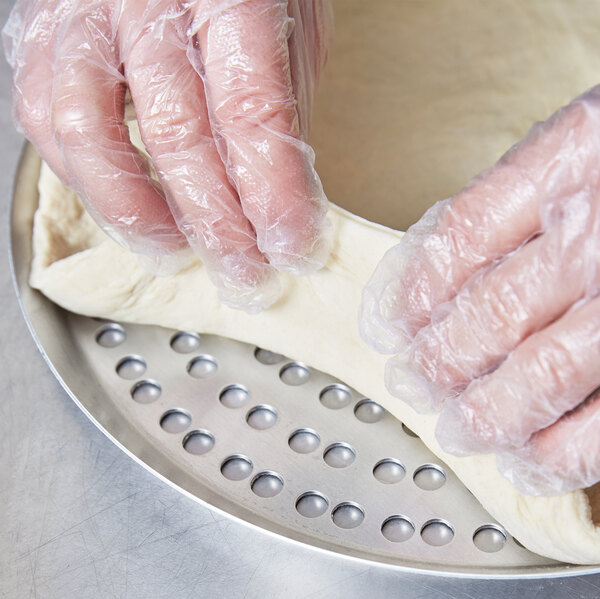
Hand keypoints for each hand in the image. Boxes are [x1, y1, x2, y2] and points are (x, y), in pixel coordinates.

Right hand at [4, 0, 332, 310]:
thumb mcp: (291, 30)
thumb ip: (281, 111)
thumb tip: (277, 203)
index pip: (252, 111)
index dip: (273, 193)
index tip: (291, 245)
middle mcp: (147, 0)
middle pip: (176, 135)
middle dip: (215, 224)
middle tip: (243, 272)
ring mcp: (84, 15)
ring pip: (89, 134)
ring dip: (137, 214)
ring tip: (174, 253)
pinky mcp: (42, 35)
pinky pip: (45, 118)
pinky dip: (86, 178)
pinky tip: (127, 207)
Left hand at [359, 86, 599, 495]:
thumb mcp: (588, 137)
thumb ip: (520, 196)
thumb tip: (435, 268)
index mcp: (575, 155)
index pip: (461, 236)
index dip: (414, 289)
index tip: (388, 324)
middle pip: (493, 310)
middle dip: (442, 360)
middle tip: (412, 382)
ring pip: (544, 372)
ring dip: (488, 412)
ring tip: (455, 429)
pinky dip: (563, 451)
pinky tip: (527, 462)